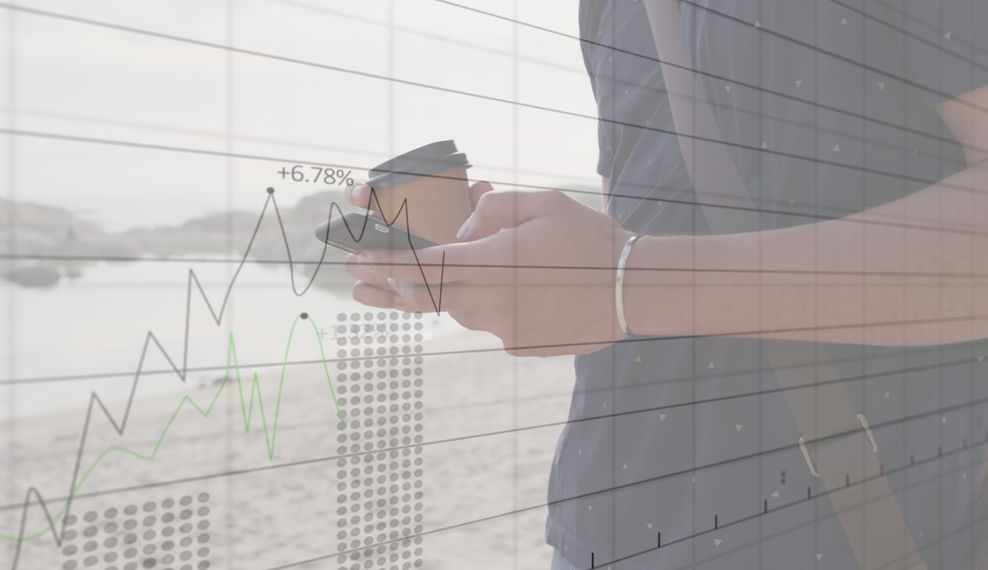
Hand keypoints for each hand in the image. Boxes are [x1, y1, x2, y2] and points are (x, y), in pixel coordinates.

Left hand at [345, 189, 633, 355]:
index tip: (355, 260)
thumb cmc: (589, 239)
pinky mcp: (518, 345)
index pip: (421, 266)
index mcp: (490, 264)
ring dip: (452, 290)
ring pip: (459, 308)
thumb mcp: (541, 203)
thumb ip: (491, 209)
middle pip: (424, 296)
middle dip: (386, 287)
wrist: (632, 290)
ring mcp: (502, 328)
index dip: (383, 263)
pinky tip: (527, 289)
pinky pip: (490, 321)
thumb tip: (462, 231)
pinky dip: (491, 303)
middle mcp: (487, 302)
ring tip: (474, 271)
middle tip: (357, 282)